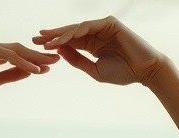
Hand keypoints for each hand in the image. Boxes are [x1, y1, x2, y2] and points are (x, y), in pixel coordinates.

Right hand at [0, 37, 58, 93]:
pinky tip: (34, 70)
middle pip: (21, 50)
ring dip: (34, 58)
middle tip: (59, 60)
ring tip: (51, 65)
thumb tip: (28, 73)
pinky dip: (21, 62)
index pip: (19, 56)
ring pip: (16, 50)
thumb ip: (9, 76)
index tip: (51, 67)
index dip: (35, 61)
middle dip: (40, 56)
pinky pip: (6, 55)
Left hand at [33, 16, 164, 85]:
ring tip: (46, 41)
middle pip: (70, 33)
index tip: (38, 48)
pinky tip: (63, 39)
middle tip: (34, 40)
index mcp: (92, 44)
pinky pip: (88, 26)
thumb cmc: (123, 73)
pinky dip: (75, 32)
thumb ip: (77, 60)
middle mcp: (96, 34)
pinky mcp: (110, 23)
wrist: (144, 72)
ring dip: (61, 35)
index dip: (54, 44)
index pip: (70, 42)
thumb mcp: (94, 70)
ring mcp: (103, 27)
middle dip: (52, 36)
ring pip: (77, 29)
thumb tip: (59, 52)